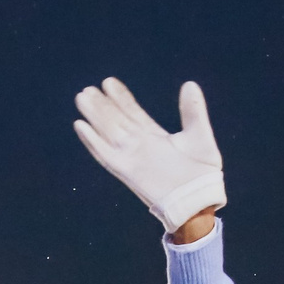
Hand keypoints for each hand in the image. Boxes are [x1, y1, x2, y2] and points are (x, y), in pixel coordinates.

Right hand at [72, 78, 225, 232]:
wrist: (198, 200)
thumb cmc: (203, 172)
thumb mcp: (199, 135)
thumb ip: (193, 111)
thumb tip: (189, 84)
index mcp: (155, 136)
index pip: (133, 112)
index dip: (121, 98)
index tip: (108, 82)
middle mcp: (140, 145)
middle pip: (116, 120)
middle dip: (102, 105)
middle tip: (88, 90)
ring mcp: (132, 157)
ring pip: (108, 132)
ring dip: (95, 116)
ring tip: (82, 98)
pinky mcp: (127, 171)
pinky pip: (105, 154)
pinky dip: (92, 141)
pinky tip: (81, 126)